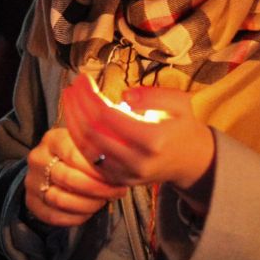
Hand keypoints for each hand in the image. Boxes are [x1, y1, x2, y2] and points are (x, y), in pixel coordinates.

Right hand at [22, 125, 126, 227]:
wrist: (49, 167)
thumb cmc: (77, 154)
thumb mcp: (85, 144)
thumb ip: (100, 150)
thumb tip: (127, 162)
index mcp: (52, 139)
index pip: (74, 153)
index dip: (97, 168)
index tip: (119, 175)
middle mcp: (38, 158)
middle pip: (68, 178)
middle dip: (98, 188)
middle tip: (117, 192)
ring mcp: (32, 182)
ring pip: (61, 199)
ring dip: (88, 205)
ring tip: (103, 201)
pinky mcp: (31, 202)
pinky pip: (54, 216)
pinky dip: (75, 218)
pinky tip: (90, 212)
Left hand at [60, 80, 213, 191]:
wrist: (191, 160)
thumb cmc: (183, 126)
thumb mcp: (179, 103)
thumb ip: (153, 95)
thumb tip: (124, 96)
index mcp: (153, 140)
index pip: (108, 116)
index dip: (89, 95)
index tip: (83, 78)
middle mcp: (137, 162)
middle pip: (92, 132)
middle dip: (76, 106)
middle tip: (72, 86)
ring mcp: (127, 175)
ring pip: (86, 149)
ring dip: (72, 122)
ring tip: (69, 99)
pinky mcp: (119, 181)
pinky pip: (90, 160)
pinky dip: (79, 139)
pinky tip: (75, 120)